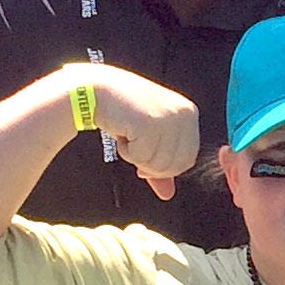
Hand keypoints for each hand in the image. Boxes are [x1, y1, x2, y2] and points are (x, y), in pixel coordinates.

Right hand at [66, 63, 199, 198]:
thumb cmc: (122, 111)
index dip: (164, 166)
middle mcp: (184, 113)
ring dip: (136, 157)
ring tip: (128, 135)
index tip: (144, 155)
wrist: (95, 89)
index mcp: (189, 113)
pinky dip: (126, 151)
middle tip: (134, 146)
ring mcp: (169, 117)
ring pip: (158, 164)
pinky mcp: (150, 122)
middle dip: (150, 165)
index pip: (187, 159)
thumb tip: (168, 195)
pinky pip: (141, 157)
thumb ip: (161, 164)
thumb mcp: (148, 136)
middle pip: (175, 165)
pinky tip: (121, 132)